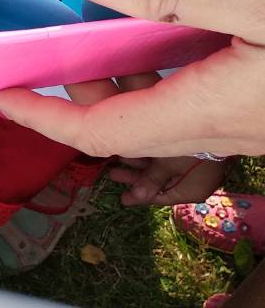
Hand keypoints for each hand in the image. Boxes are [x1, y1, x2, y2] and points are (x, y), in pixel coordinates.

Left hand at [0, 0, 264, 158]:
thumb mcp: (251, 2)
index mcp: (201, 112)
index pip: (98, 132)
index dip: (41, 118)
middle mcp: (216, 130)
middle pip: (121, 122)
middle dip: (72, 88)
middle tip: (33, 44)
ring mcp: (239, 124)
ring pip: (156, 113)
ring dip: (115, 78)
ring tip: (84, 26)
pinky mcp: (255, 110)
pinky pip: (186, 102)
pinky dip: (153, 72)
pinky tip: (153, 30)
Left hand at [109, 155, 226, 207]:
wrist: (211, 126)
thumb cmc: (188, 151)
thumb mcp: (167, 167)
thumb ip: (150, 182)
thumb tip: (136, 196)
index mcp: (190, 191)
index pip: (162, 198)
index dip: (140, 197)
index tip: (122, 199)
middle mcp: (191, 181)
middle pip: (159, 183)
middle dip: (135, 178)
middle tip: (113, 174)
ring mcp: (192, 167)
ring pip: (160, 169)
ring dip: (139, 164)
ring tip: (116, 159)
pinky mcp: (189, 151)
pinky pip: (165, 158)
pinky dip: (149, 156)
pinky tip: (130, 150)